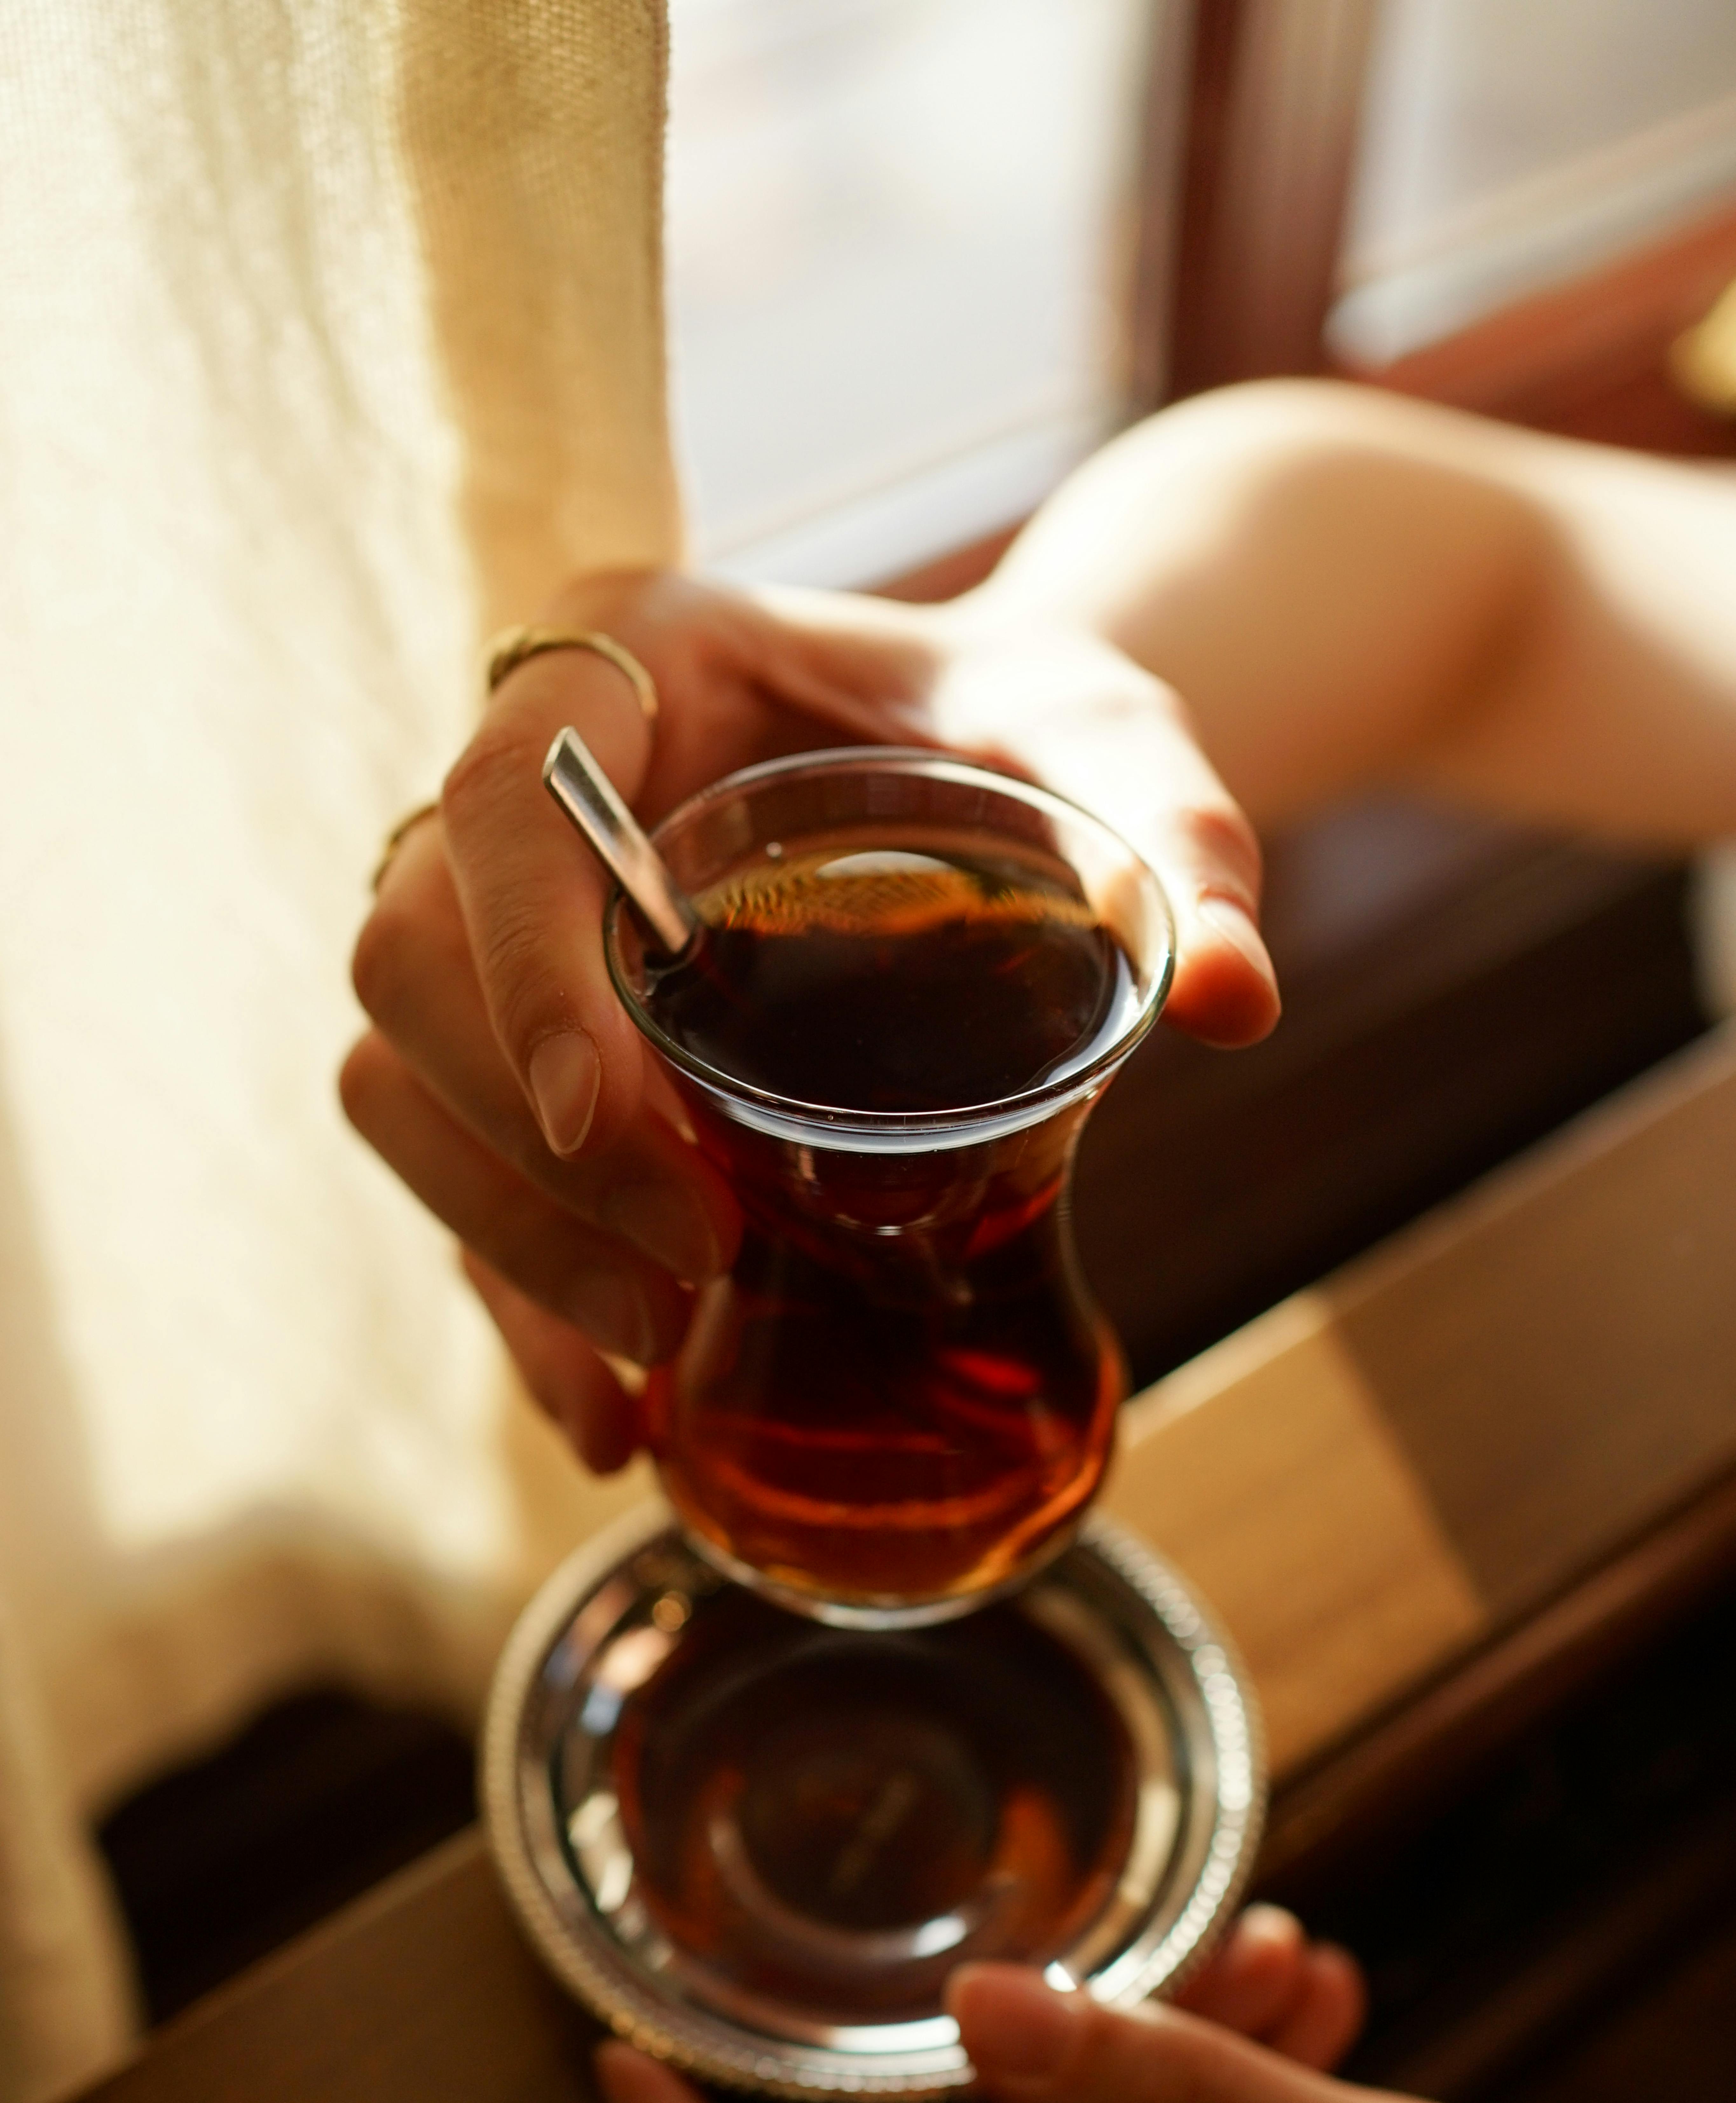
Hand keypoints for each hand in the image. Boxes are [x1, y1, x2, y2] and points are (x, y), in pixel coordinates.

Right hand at [341, 569, 1271, 1471]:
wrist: (978, 754)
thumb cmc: (1024, 725)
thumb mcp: (1113, 743)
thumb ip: (1181, 841)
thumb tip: (1233, 1000)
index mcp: (629, 662)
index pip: (500, 802)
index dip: (521, 967)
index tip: (605, 1122)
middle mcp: (522, 782)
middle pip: (408, 960)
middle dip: (521, 1141)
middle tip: (686, 1267)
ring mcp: (498, 916)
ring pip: (399, 1080)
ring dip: (501, 1236)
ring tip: (649, 1356)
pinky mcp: (517, 1032)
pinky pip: (452, 1164)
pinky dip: (516, 1295)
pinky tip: (612, 1412)